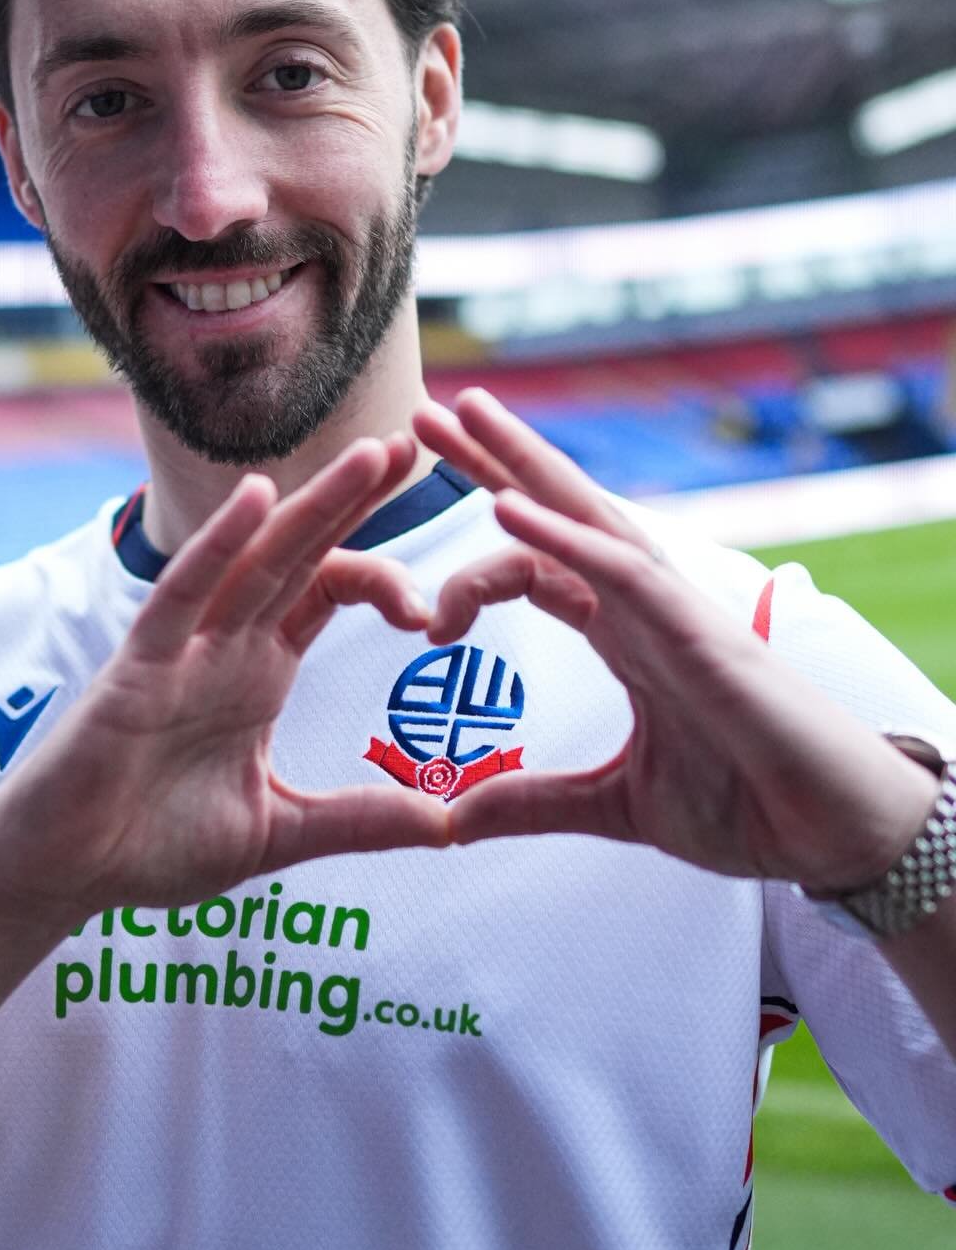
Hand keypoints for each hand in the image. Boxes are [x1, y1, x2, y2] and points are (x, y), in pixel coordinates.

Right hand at [0, 434, 450, 928]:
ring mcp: (183, 650)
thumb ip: (358, 820)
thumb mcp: (280, 832)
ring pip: (256, 560)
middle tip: (407, 447)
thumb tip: (448, 825)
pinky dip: (217, 544)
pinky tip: (256, 498)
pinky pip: (181, 594)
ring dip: (311, 507)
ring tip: (366, 458)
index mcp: (258, 672)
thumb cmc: (151, 847)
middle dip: (353, 502)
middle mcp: (226, 646)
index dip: (382, 578)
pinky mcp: (138, 668)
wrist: (62, 876)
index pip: (326, 593)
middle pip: (301, 556)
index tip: (435, 609)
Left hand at [412, 390, 938, 888]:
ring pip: (587, 517)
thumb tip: (453, 819)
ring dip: (523, 464)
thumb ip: (533, 804)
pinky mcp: (699, 632)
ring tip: (469, 414)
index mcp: (624, 635)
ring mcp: (672, 610)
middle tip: (425, 415)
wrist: (833, 835)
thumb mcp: (616, 807)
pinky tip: (508, 506)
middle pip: (556, 514)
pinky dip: (563, 537)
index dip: (481, 540)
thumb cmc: (748, 806)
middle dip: (493, 463)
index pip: (540, 564)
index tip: (417, 574)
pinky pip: (621, 570)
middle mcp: (641, 606)